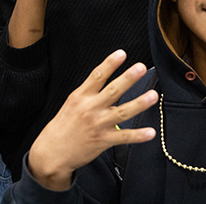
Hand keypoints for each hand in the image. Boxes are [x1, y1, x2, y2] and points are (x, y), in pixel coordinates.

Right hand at [28, 50, 158, 190]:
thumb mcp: (73, 101)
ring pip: (122, 112)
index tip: (122, 53)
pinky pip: (124, 137)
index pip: (98, 76)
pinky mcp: (103, 141)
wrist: (53, 151)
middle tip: (141, 68)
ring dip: (139, 104)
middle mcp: (90, 108)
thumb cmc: (64, 124)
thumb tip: (109, 80)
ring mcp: (98, 125)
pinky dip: (138, 136)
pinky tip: (151, 132)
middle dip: (128, 78)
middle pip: (113, 91)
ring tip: (153, 95)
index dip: (110, 64)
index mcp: (81, 96)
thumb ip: (90, 91)